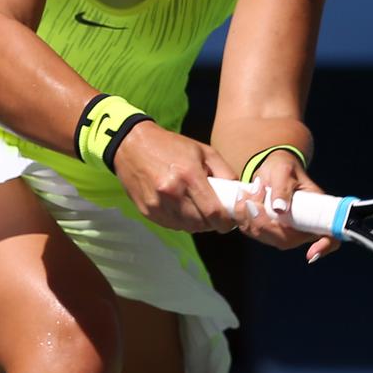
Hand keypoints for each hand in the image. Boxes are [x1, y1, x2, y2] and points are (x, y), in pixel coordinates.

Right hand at [112, 122, 238, 233]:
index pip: (214, 212)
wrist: (132, 145)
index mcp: (189, 175)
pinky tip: (182, 208)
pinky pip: (173, 225)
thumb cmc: (172, 146)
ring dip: (198, 223)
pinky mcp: (148, 211)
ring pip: (187, 227)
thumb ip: (225, 172)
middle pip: (201, 223)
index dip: (226, 222)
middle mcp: (172, 193)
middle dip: (213, 222)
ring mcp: (158, 204)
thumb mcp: (204, 151)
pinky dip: (182, 222)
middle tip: (216, 213)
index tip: (230, 221)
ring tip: (198, 208)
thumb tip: (239, 194)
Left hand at [236, 150, 340, 262]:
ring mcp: (284, 231)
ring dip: (250, 217)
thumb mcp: (284, 170)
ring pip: (267, 237)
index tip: (310, 253)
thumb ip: (282, 187)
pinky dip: (243, 217)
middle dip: (264, 223)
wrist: (270, 169)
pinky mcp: (267, 230)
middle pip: (287, 240)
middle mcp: (302, 226)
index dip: (324, 246)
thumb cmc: (284, 167)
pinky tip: (243, 199)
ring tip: (248, 192)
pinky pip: (254, 232)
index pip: (330, 236)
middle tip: (251, 201)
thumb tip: (280, 209)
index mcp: (317, 210)